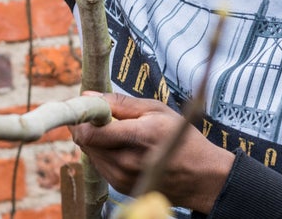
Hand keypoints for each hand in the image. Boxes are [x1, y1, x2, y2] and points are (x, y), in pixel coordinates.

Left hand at [69, 92, 235, 213]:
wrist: (199, 176)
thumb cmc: (182, 138)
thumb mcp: (157, 110)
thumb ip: (120, 103)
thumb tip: (89, 95)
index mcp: (138, 137)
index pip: (90, 133)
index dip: (82, 117)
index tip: (88, 107)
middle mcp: (126, 162)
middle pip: (85, 142)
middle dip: (89, 126)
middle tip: (105, 116)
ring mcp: (122, 178)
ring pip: (91, 154)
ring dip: (97, 140)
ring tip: (121, 133)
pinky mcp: (120, 187)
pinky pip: (100, 165)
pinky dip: (105, 153)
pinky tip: (125, 148)